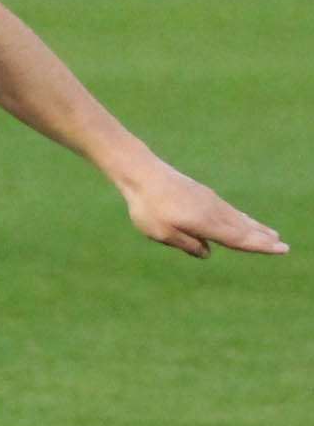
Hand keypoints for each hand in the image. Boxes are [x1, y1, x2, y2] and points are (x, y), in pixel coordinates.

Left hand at [120, 159, 287, 258]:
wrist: (142, 172)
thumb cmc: (147, 206)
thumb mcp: (162, 233)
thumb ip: (187, 244)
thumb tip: (207, 252)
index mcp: (206, 223)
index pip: (239, 238)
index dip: (260, 246)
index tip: (281, 249)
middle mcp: (214, 211)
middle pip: (243, 228)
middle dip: (263, 238)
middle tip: (283, 245)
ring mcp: (210, 200)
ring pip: (238, 217)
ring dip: (255, 227)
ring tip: (271, 234)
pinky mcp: (203, 194)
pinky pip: (228, 210)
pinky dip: (241, 217)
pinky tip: (243, 220)